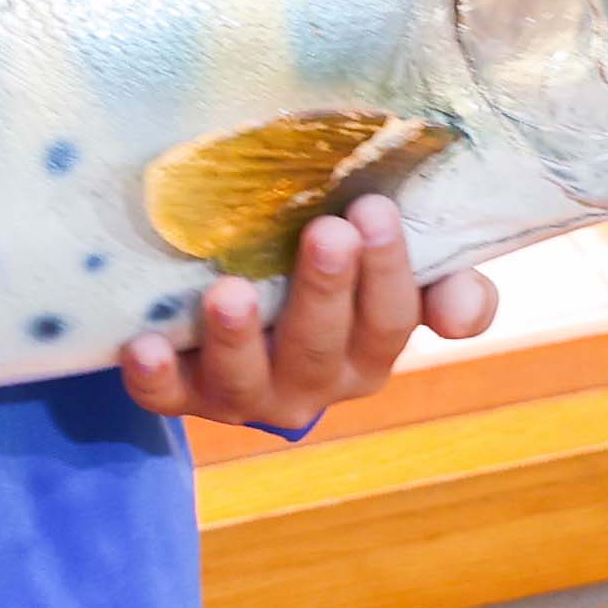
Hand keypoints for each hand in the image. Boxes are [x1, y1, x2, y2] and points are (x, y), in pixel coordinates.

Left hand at [115, 195, 492, 437]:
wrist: (249, 325)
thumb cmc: (328, 277)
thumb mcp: (389, 275)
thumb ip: (443, 284)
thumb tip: (464, 303)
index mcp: (368, 353)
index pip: (389, 319)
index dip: (387, 270)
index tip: (374, 208)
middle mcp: (313, 385)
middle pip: (322, 347)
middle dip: (323, 290)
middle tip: (325, 231)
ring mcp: (245, 395)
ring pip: (245, 382)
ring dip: (238, 340)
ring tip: (229, 293)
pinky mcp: (184, 395)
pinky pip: (168, 399)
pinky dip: (155, 377)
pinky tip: (143, 344)